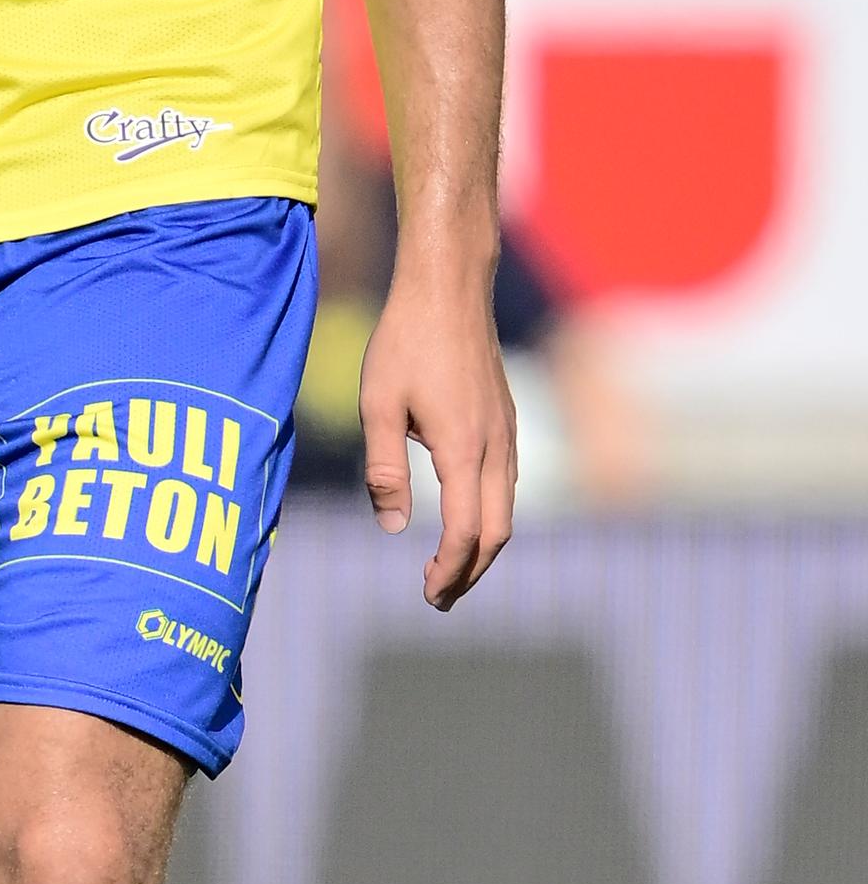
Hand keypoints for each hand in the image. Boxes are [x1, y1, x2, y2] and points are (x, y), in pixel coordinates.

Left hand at [360, 273, 516, 608]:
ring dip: (482, 546)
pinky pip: (507, 483)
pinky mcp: (505, 418)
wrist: (448, 287)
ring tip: (449, 568)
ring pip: (507, 509)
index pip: (466, 533)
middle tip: (439, 597)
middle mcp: (496, 446)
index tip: (427, 594)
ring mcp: (506, 431)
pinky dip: (489, 514)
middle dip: (471, 572)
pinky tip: (463, 514)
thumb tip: (394, 527)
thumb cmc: (404, 340)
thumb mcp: (377, 404)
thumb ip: (385, 469)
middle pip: (497, 533)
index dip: (448, 571)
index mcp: (464, 448)